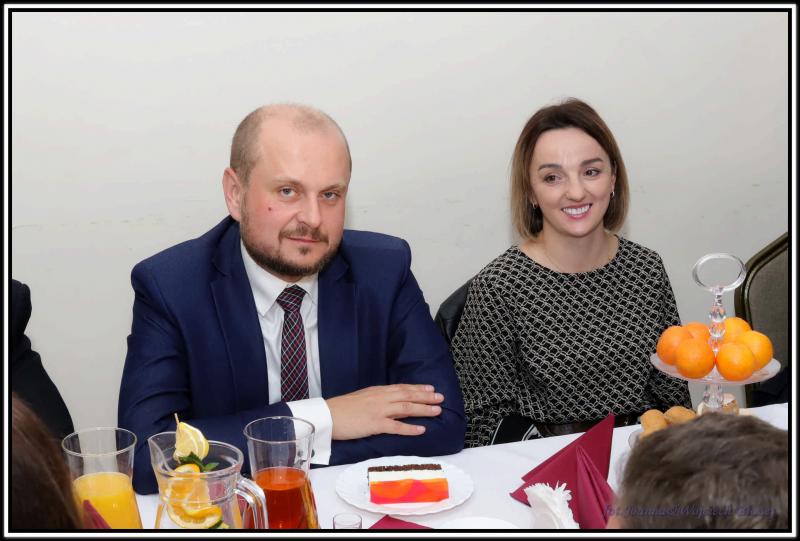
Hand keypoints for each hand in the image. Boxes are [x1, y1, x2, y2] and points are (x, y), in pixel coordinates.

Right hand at [327, 384, 444, 439]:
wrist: (328, 415)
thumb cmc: (342, 408)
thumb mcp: (362, 398)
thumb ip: (376, 399)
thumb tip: (389, 401)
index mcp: (377, 391)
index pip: (402, 387)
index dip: (418, 388)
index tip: (431, 388)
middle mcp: (381, 398)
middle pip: (408, 395)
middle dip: (426, 396)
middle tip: (441, 397)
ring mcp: (379, 410)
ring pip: (406, 408)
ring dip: (423, 409)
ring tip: (437, 411)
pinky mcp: (375, 424)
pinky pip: (396, 426)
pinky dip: (410, 428)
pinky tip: (422, 430)